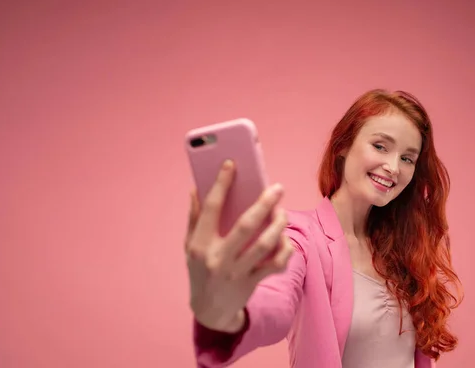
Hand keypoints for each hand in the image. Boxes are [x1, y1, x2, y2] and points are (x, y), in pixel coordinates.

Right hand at [185, 160, 292, 332]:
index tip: (232, 164)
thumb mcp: (189, 245)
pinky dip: (285, 251)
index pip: (212, 208)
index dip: (222, 184)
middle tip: (278, 188)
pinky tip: (285, 240)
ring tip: (283, 213)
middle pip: (246, 225)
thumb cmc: (200, 270)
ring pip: (265, 244)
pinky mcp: (251, 282)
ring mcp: (236, 272)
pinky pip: (275, 264)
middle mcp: (217, 258)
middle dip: (265, 204)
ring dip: (279, 226)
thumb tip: (196, 188)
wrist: (210, 311)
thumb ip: (194, 217)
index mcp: (199, 244)